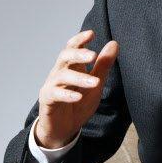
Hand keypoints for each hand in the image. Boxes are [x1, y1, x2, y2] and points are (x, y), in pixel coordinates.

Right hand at [35, 29, 118, 148]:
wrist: (63, 129)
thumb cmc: (79, 104)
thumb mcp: (96, 84)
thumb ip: (103, 65)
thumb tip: (114, 43)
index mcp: (72, 67)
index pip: (72, 47)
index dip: (80, 40)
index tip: (91, 33)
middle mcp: (59, 73)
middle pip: (64, 57)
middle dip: (78, 54)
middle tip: (93, 55)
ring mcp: (52, 86)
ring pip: (62, 76)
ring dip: (79, 78)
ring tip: (95, 82)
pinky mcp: (47, 101)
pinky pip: (54, 94)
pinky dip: (67, 94)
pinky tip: (78, 96)